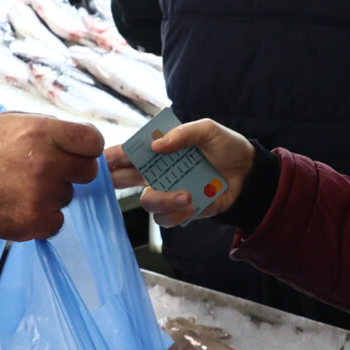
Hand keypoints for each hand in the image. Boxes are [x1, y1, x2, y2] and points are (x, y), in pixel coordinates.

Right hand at [0, 113, 102, 240]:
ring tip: (23, 188)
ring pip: (68, 197)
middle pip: (88, 172)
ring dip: (53, 194)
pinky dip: (44, 218)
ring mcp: (42, 195)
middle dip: (72, 171)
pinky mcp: (34, 222)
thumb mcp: (10, 121)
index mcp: (42, 133)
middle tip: (48, 171)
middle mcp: (47, 163)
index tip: (75, 152)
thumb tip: (74, 139)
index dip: (85, 147)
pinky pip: (57, 221)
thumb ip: (47, 127)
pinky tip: (22, 206)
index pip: (93, 141)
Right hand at [103, 119, 254, 226]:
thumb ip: (182, 134)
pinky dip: (179, 213)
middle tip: (110, 182)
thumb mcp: (207, 130)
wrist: (250, 173)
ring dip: (163, 200)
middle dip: (114, 182)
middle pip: (124, 180)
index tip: (99, 160)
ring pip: (148, 203)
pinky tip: (194, 203)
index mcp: (160, 151)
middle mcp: (158, 173)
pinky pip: (168, 218)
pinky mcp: (183, 210)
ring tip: (185, 195)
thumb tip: (155, 145)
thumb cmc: (226, 146)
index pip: (128, 153)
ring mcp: (169, 193)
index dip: (110, 157)